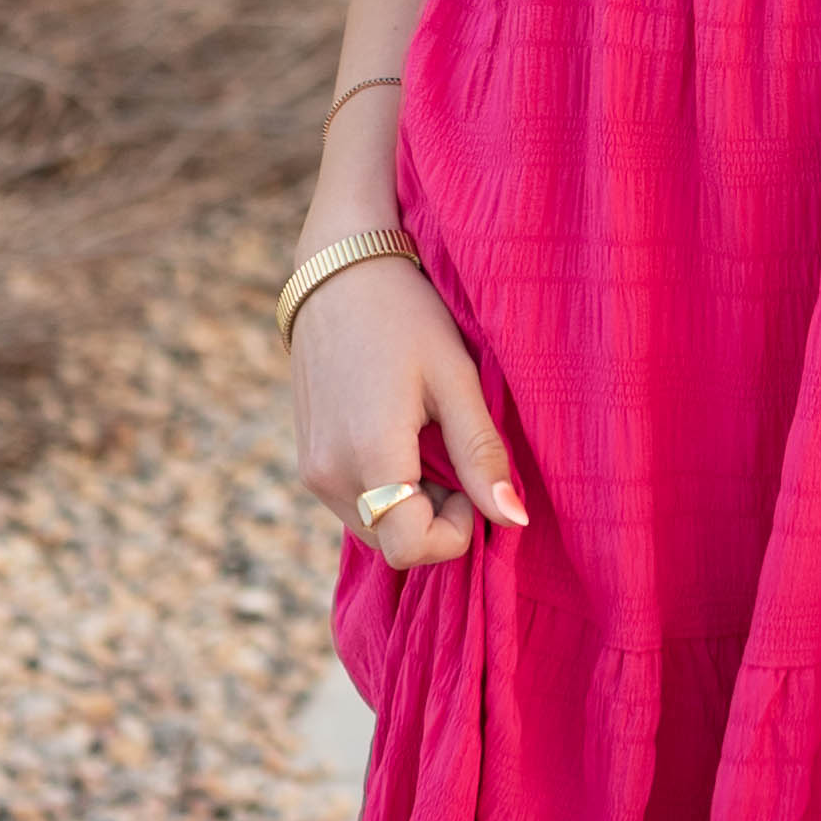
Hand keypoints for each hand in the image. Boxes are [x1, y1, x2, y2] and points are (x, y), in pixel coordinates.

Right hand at [289, 252, 528, 568]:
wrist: (338, 272)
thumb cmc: (405, 316)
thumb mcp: (456, 380)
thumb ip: (482, 455)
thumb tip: (513, 520)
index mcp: (369, 456)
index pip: (410, 548)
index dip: (454, 533)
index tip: (470, 484)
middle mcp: (329, 474)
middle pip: (392, 542)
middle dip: (434, 517)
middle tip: (452, 453)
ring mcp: (312, 469)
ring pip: (374, 526)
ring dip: (411, 504)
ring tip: (427, 438)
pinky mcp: (307, 459)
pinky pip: (354, 502)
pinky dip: (386, 488)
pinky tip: (400, 435)